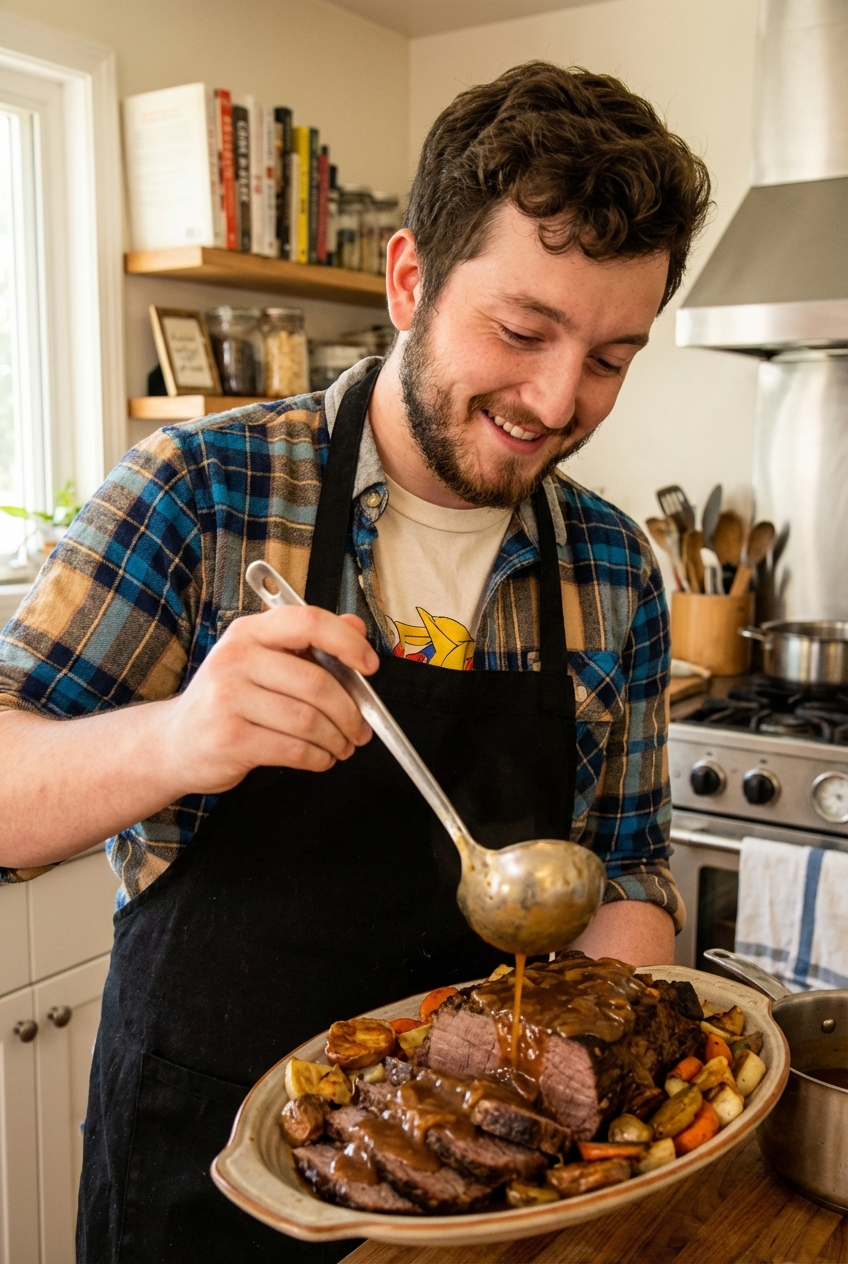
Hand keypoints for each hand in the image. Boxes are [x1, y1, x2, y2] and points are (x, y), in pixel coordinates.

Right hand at [161, 606, 378, 793]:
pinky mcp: (229, 739)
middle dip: (351, 711)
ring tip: (342, 746)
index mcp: (249, 632)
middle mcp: (235, 659)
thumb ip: (309, 642)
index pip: (308, 622)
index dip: (347, 643)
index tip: (369, 666)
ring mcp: (228, 699)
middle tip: (361, 728)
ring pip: (309, 720)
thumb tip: (356, 626)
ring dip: (337, 739)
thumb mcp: (261, 661)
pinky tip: (321, 758)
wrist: (173, 743)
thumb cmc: (228, 700)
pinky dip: (318, 758)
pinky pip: (294, 750)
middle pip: (316, 682)